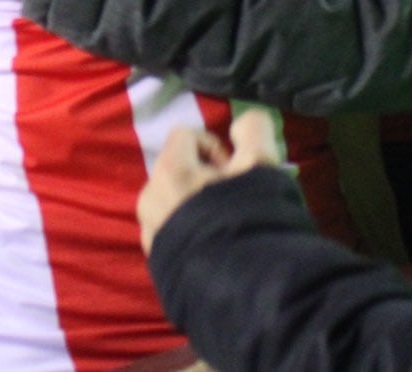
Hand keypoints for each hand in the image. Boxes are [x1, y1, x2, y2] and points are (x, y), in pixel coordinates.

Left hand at [137, 113, 282, 253]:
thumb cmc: (248, 216)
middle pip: (177, 169)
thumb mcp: (261, 165)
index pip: (185, 135)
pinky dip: (190, 230)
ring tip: (226, 224)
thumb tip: (241, 122)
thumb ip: (253, 130)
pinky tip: (216, 245)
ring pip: (173, 202)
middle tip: (234, 198)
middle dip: (205, 178)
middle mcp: (150, 198)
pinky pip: (172, 230)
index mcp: (169, 170)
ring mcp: (150, 232)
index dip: (215, 146)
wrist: (240, 287)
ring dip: (197, 204)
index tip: (234, 171)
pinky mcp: (157, 260)